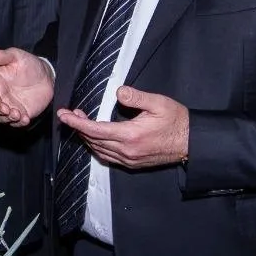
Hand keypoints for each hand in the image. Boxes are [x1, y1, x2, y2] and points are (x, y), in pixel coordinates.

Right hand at [0, 47, 54, 126]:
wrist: (47, 76)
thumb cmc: (29, 63)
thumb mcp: (16, 56)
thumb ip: (1, 56)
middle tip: (6, 108)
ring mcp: (10, 105)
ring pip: (1, 117)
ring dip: (6, 118)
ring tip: (17, 114)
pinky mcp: (20, 113)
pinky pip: (16, 122)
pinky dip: (18, 123)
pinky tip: (25, 119)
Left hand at [57, 87, 190, 169]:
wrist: (191, 142)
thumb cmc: (177, 121)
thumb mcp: (158, 103)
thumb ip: (137, 97)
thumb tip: (118, 92)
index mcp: (130, 135)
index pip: (95, 130)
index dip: (76, 123)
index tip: (64, 115)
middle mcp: (127, 151)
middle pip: (93, 141)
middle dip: (79, 128)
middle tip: (72, 114)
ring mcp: (129, 160)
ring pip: (99, 150)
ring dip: (87, 137)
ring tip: (81, 123)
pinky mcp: (133, 164)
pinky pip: (108, 157)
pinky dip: (97, 147)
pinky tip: (95, 138)